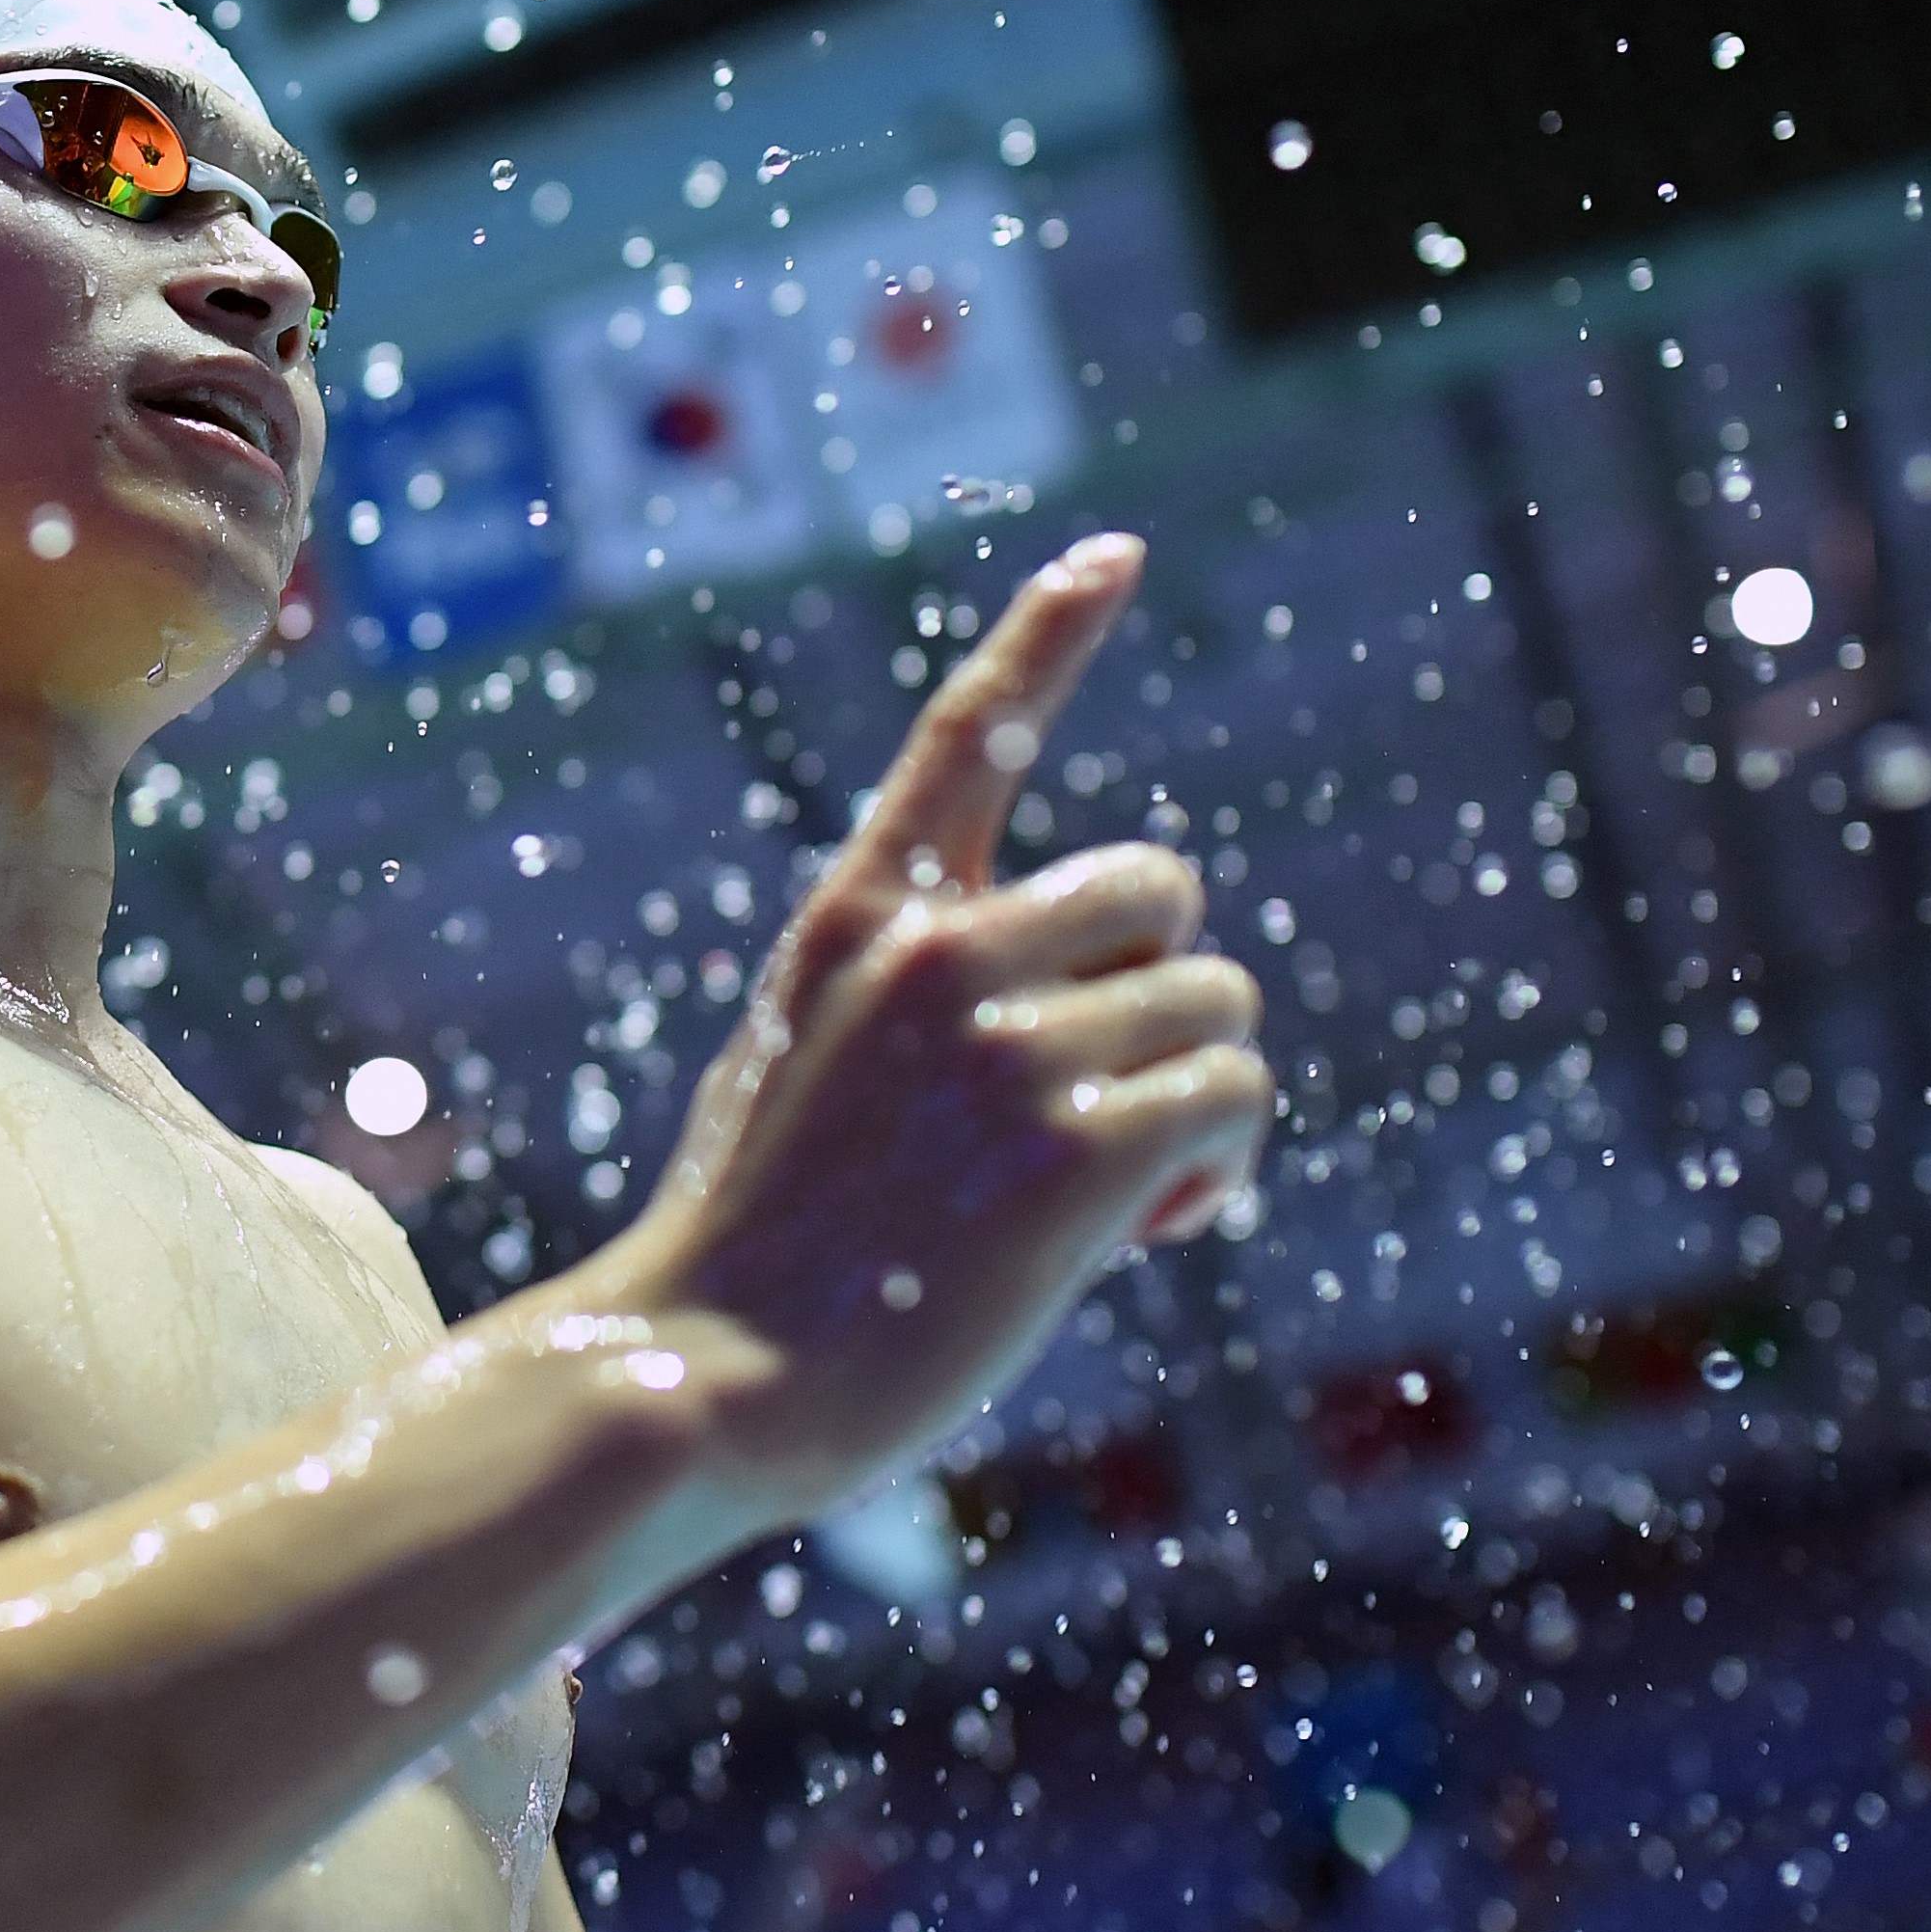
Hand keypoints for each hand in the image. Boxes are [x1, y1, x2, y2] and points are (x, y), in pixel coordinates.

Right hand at [571, 533, 1269, 1525]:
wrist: (699, 1378)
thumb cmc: (751, 1261)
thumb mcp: (807, 1080)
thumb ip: (932, 1020)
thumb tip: (1100, 1051)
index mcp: (863, 921)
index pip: (968, 736)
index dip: (1049, 634)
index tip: (1115, 553)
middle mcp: (942, 953)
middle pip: (1165, 895)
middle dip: (1163, 995)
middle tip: (1094, 1114)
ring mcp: (1010, 1045)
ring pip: (1220, 1011)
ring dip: (1193, 1105)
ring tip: (1100, 1205)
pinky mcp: (1078, 1149)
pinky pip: (1231, 1104)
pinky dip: (1211, 1175)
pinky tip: (1132, 1237)